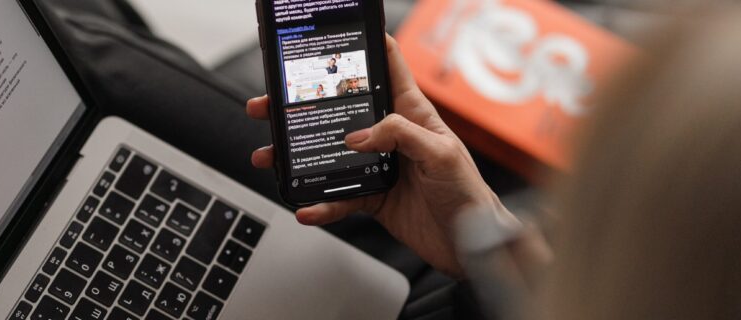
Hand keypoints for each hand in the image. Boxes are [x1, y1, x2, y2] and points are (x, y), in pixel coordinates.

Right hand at [246, 35, 510, 275]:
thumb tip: (358, 136)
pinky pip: (337, 197)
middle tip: (271, 104)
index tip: (336, 36)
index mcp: (411, 114)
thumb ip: (401, 135)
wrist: (469, 244)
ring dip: (297, 156)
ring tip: (271, 156)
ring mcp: (376, 166)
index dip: (366, 47)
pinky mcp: (370, 197)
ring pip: (328, 155)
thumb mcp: (441, 153)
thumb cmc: (468, 192)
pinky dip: (320, 204)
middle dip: (303, 105)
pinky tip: (306, 207)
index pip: (388, 69)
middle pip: (340, 112)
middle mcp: (389, 136)